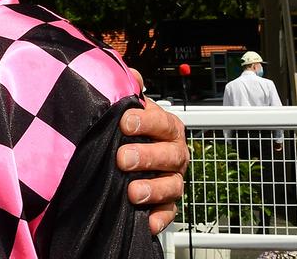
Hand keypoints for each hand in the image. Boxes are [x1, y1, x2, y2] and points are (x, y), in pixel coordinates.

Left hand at [117, 75, 187, 233]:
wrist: (122, 158)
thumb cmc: (127, 130)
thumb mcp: (124, 108)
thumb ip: (127, 91)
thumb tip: (131, 74)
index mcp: (166, 128)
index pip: (163, 122)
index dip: (147, 121)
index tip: (125, 122)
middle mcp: (174, 154)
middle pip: (170, 155)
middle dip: (147, 156)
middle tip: (122, 158)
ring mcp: (172, 179)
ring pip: (172, 185)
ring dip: (153, 189)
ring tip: (132, 192)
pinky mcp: (166, 204)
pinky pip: (169, 213)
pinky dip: (159, 218)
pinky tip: (145, 221)